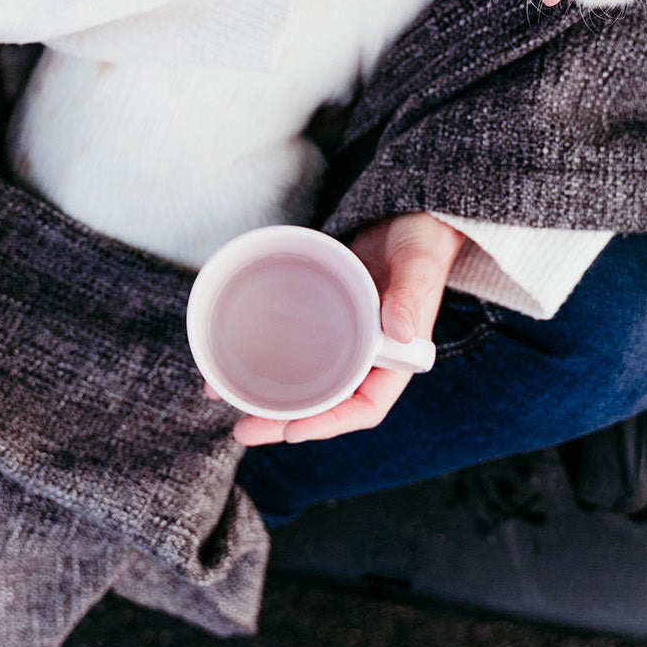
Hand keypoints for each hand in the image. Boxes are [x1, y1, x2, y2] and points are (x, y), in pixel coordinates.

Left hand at [229, 213, 465, 445]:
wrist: (411, 215)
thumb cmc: (422, 242)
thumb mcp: (419, 266)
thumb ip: (410, 295)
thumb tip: (398, 329)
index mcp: (396, 359)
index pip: (365, 408)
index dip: (330, 424)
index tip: (293, 432)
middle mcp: (368, 358)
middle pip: (325, 404)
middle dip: (283, 422)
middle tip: (243, 430)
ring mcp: (344, 340)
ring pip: (303, 380)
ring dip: (266, 394)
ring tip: (224, 399)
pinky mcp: (323, 317)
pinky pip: (292, 346)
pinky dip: (262, 354)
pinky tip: (230, 356)